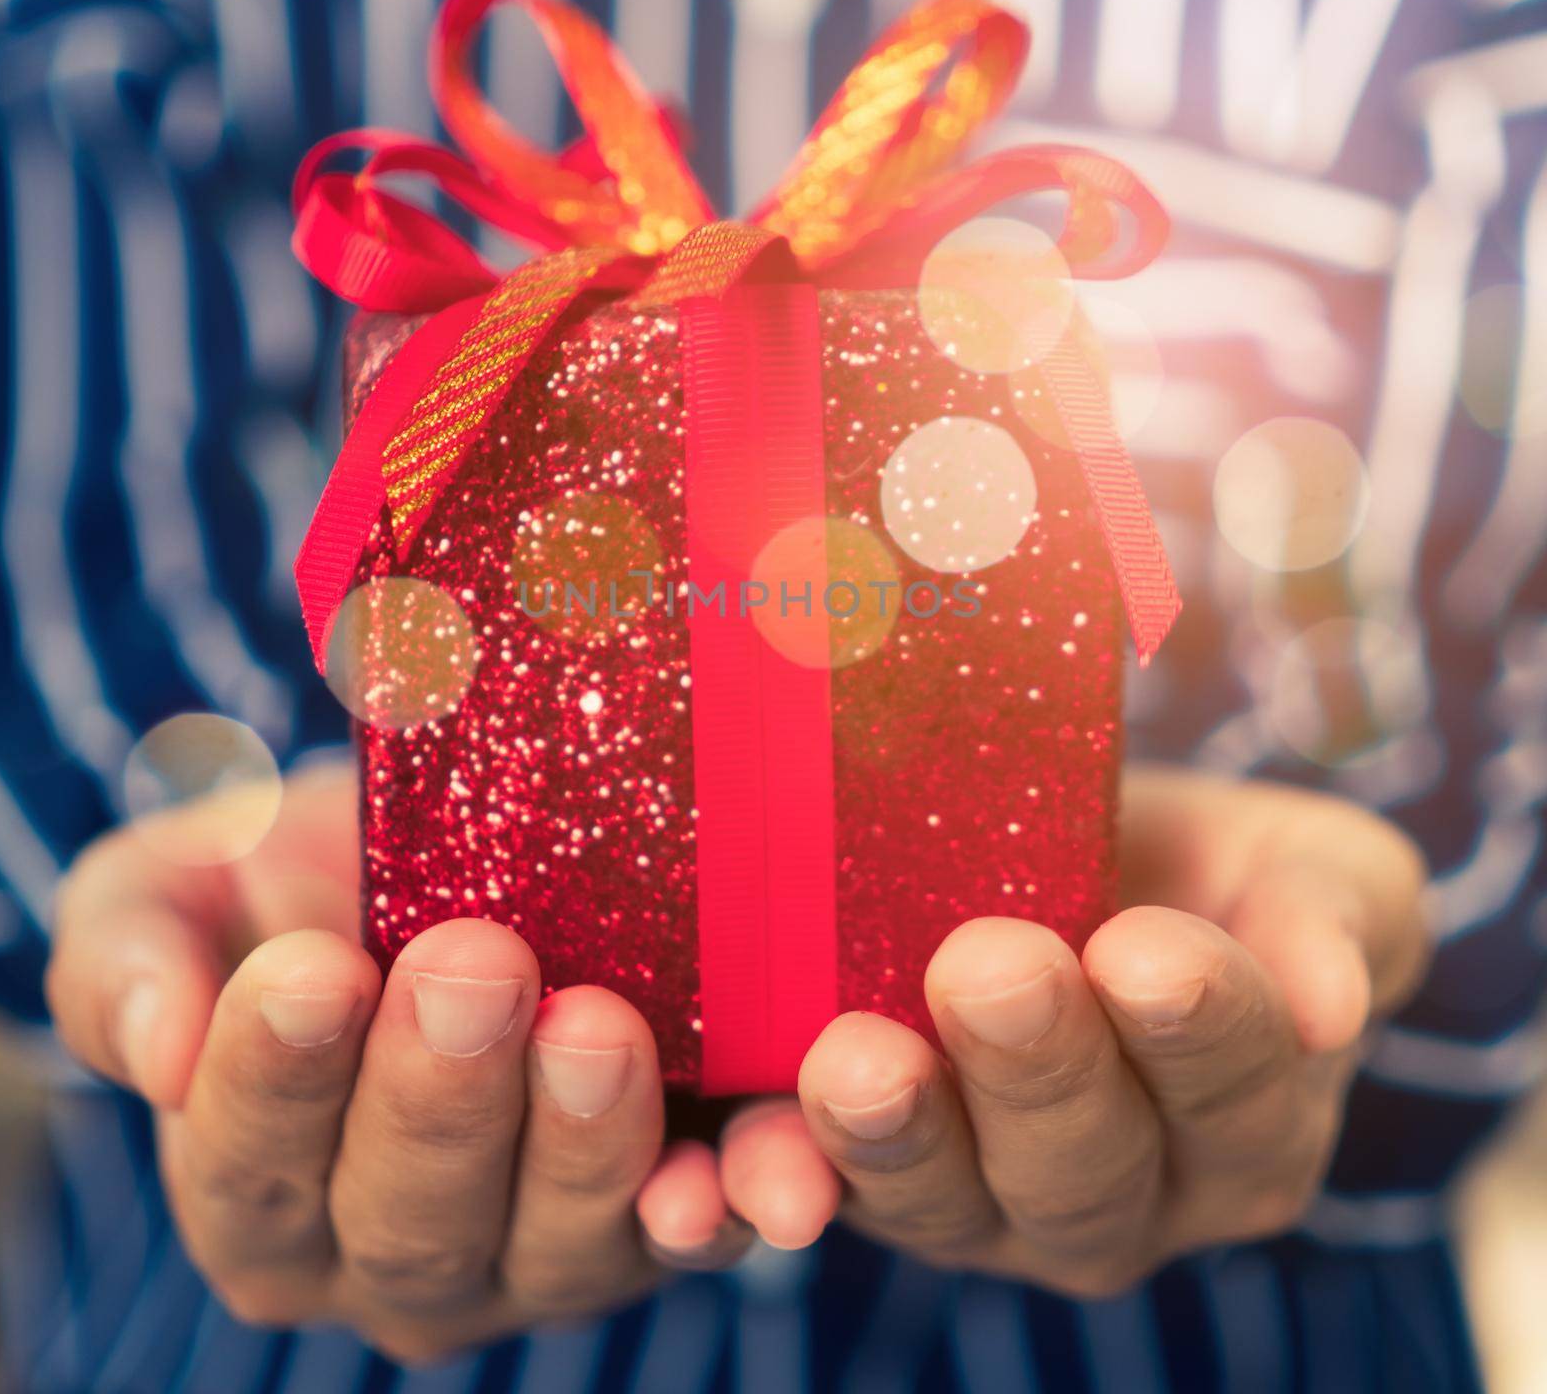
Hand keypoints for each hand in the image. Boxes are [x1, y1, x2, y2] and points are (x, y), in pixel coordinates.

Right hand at [45, 763, 749, 1361]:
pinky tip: (732, 1168)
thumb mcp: (181, 888)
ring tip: (596, 1026)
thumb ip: (126, 961)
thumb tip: (161, 1052)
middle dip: (440, 1096)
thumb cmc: (301, 880)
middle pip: (408, 1219)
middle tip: (474, 965)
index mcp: (261, 1187)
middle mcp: (393, 1253)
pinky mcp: (657, 1214)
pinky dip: (717, 1206)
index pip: (249, 1164)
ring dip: (579, 1144)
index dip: (276, 1078)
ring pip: (553, 1241)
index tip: (312, 970)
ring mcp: (534, 1251)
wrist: (456, 846)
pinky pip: (692, 1231)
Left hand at [714, 768, 1430, 1290]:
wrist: (1069, 848)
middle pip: (1081, 1165)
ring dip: (890, 1139)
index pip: (1234, 1091)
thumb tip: (1324, 999)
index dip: (1197, 1029)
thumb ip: (1331, 922)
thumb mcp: (1300, 866)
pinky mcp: (855, 1168)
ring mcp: (976, 1199)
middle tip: (989, 969)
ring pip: (939, 1198)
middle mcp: (1117, 1192)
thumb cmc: (1202, 865)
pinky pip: (803, 1195)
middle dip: (1035, 1073)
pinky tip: (717, 1177)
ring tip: (854, 1061)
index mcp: (1242, 1125)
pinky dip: (756, 1190)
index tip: (1147, 950)